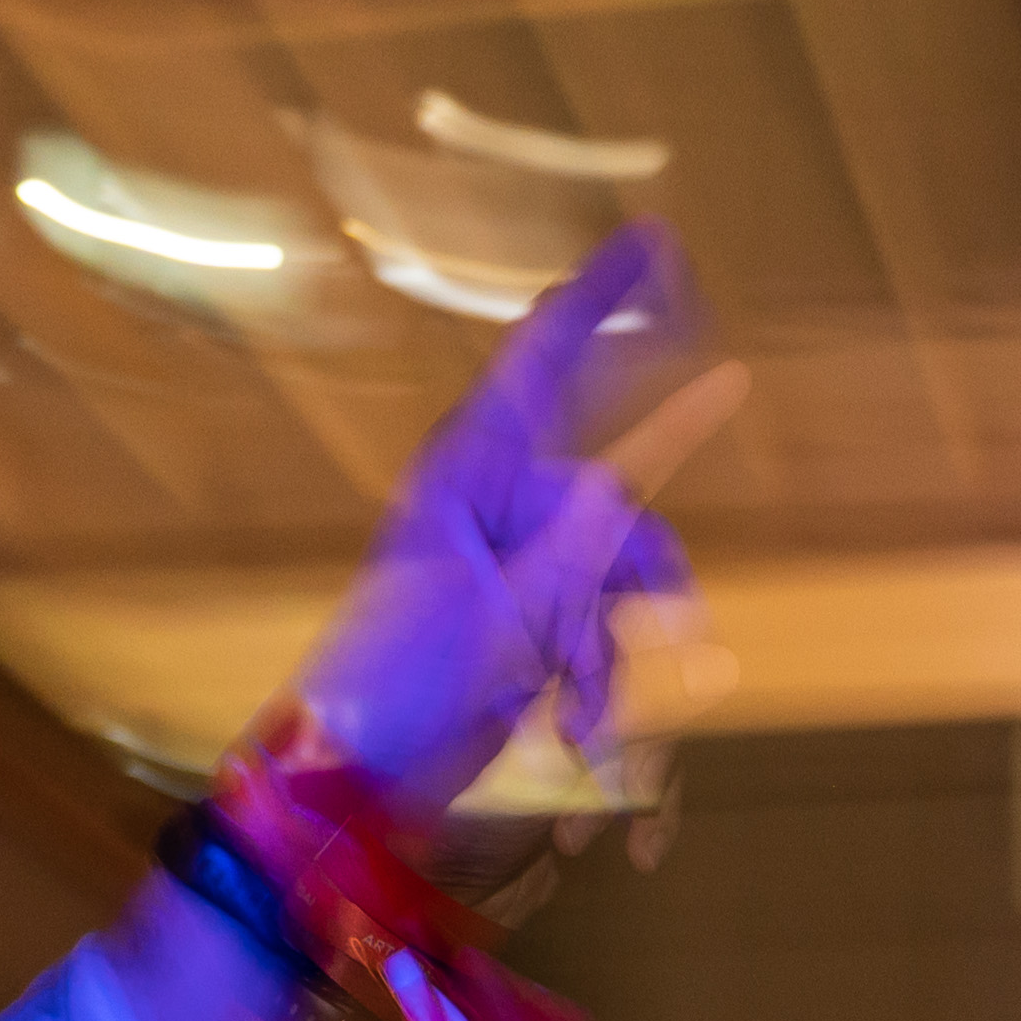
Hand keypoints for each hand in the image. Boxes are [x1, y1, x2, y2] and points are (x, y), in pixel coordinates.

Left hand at [287, 223, 746, 809]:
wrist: (357, 783)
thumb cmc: (395, 685)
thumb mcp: (495, 617)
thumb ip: (568, 553)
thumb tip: (620, 487)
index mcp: (471, 474)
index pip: (543, 360)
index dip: (601, 297)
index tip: (657, 237)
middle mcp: (502, 509)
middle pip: (622, 511)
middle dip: (643, 596)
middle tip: (663, 635)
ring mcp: (519, 574)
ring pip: (621, 595)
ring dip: (617, 675)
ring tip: (592, 738)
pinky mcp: (530, 635)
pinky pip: (602, 649)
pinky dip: (602, 706)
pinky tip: (582, 755)